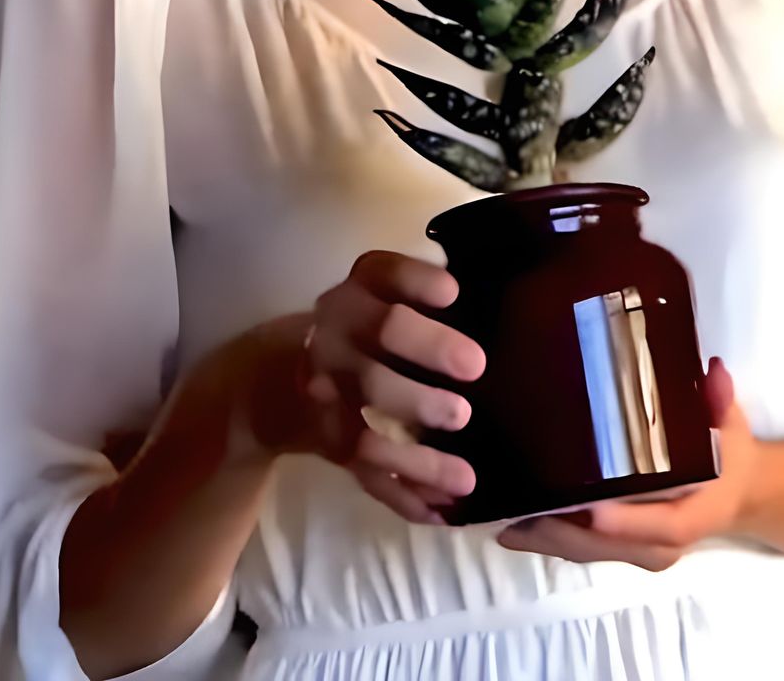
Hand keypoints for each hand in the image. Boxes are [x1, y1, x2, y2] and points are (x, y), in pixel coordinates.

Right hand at [298, 250, 485, 525]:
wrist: (281, 380)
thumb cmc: (367, 331)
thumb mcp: (385, 298)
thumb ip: (429, 296)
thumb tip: (502, 297)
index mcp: (359, 292)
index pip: (384, 273)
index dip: (416, 280)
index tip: (453, 293)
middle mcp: (337, 335)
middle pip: (379, 339)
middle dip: (429, 350)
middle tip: (475, 368)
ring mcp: (328, 393)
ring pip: (367, 425)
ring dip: (417, 454)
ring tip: (466, 476)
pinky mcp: (330, 442)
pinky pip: (366, 473)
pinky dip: (404, 495)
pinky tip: (444, 510)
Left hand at [496, 357, 758, 571]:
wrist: (737, 493)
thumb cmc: (728, 453)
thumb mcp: (730, 423)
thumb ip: (719, 400)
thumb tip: (714, 373)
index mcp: (695, 512)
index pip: (663, 526)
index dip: (626, 521)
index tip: (590, 509)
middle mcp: (664, 543)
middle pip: (609, 545)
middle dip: (563, 531)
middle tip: (517, 508)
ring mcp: (640, 551)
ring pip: (588, 552)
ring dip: (544, 538)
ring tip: (500, 515)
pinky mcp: (621, 549)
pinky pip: (582, 550)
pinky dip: (547, 539)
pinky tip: (510, 523)